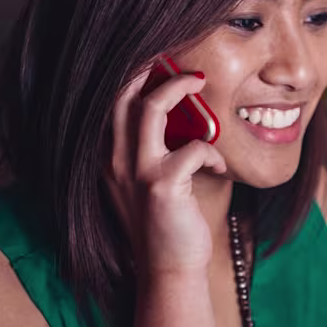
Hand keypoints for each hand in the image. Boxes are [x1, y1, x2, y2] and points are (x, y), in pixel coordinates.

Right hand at [105, 69, 227, 275]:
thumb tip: (183, 110)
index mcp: (107, 157)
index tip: (155, 55)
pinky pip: (193, 147)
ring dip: (178, 89)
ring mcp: (134, 172)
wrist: (169, 271)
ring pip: (149, 108)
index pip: (108, 102)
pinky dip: (213, 151)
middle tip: (176, 57)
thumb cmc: (167, 223)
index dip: (128, 72)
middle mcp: (112, 160)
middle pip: (119, 94)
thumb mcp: (150, 180)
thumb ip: (154, 147)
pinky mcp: (161, 186)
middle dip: (146, 65)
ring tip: (199, 82)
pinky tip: (219, 168)